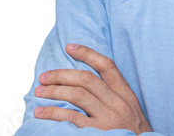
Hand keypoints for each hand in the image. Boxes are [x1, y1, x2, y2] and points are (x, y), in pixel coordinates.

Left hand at [33, 43, 151, 133]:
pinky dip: (54, 113)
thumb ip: (113, 97)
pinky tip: (42, 113)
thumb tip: (86, 85)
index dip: (88, 53)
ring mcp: (107, 117)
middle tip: (44, 76)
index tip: (70, 47)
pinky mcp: (98, 131)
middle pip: (86, 79)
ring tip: (39, 92)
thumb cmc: (134, 132)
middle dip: (61, 75)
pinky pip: (72, 117)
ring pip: (77, 95)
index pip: (107, 66)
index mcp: (125, 94)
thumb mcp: (130, 110)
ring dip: (54, 92)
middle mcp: (116, 102)